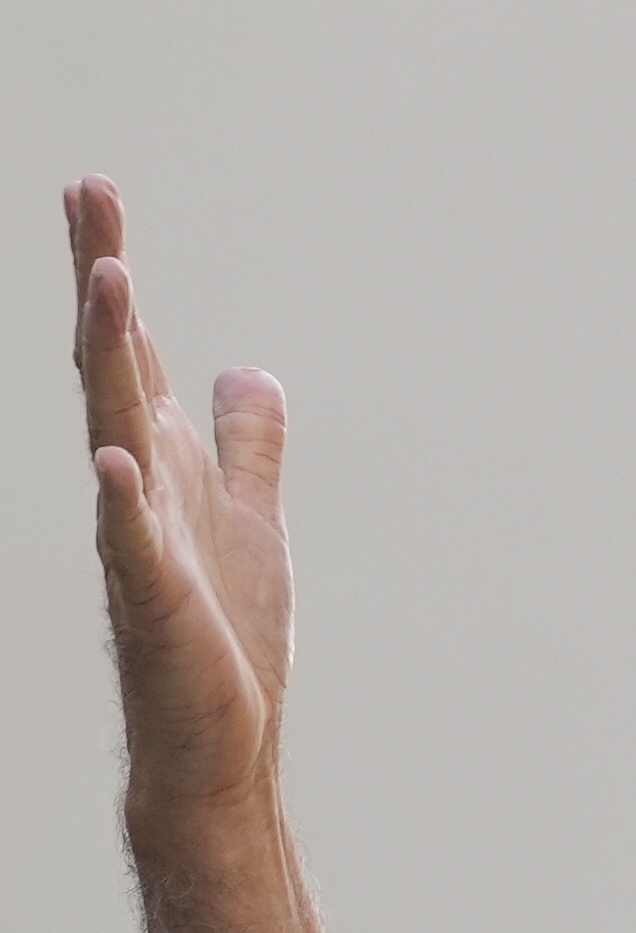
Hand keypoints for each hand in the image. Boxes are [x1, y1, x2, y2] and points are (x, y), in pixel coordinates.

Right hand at [68, 175, 292, 819]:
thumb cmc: (224, 634)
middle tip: (89, 192)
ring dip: (111, 358)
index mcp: (165, 463)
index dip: (113, 271)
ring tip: (109, 281)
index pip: (131, 351)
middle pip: (114, 366)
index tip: (92, 189)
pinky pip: (132, 546)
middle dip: (103, 280)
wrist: (215, 743)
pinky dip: (124, 502)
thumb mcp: (249, 514)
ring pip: (116, 432)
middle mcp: (142, 488)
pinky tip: (115, 458)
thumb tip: (246, 370)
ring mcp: (142, 542)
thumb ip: (246, 443)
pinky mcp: (158, 607)